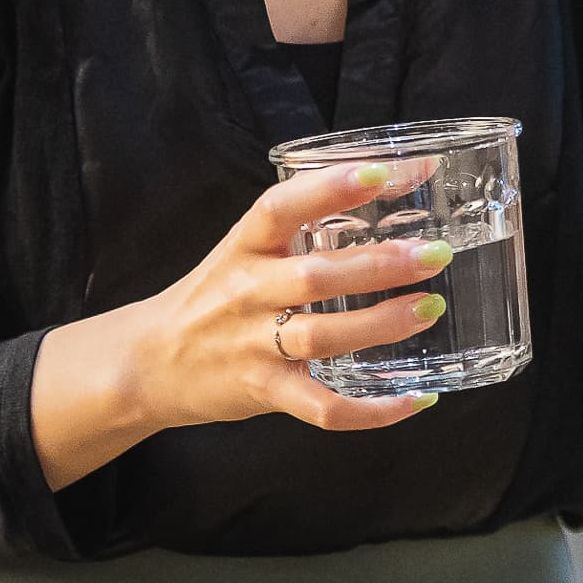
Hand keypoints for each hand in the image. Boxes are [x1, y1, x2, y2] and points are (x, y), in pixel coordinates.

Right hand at [36, 158, 458, 483]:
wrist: (149, 362)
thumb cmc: (215, 297)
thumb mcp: (244, 251)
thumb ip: (302, 226)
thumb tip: (391, 186)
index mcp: (244, 247)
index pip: (281, 207)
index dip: (331, 187)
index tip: (384, 171)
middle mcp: (246, 293)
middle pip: (314, 276)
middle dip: (379, 264)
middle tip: (433, 254)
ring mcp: (254, 346)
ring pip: (322, 337)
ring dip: (381, 324)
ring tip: (430, 308)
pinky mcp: (264, 392)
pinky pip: (323, 407)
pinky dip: (372, 411)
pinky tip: (416, 399)